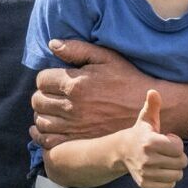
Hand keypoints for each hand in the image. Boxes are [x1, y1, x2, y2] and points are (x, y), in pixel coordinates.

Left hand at [31, 39, 152, 145]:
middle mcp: (72, 107)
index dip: (46, 78)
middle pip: (38, 100)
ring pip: (41, 121)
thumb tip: (52, 44)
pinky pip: (49, 141)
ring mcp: (75, 127)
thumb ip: (77, 49)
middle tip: (53, 94)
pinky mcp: (79, 142)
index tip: (55, 80)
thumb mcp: (106, 57)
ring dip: (43, 114)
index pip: (41, 79)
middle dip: (43, 95)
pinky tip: (50, 128)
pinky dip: (43, 135)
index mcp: (75, 84)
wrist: (149, 110)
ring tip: (53, 110)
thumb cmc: (128, 80)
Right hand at [119, 89, 187, 187]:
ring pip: (177, 176)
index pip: (178, 148)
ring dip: (174, 168)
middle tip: (168, 152)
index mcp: (149, 142)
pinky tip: (161, 170)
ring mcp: (145, 173)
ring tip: (165, 160)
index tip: (168, 139)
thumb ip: (152, 105)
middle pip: (180, 163)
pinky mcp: (145, 184)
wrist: (121, 151)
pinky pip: (169, 186)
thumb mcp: (146, 118)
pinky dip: (168, 179)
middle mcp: (147, 159)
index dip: (176, 143)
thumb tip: (153, 91)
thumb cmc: (140, 133)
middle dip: (178, 157)